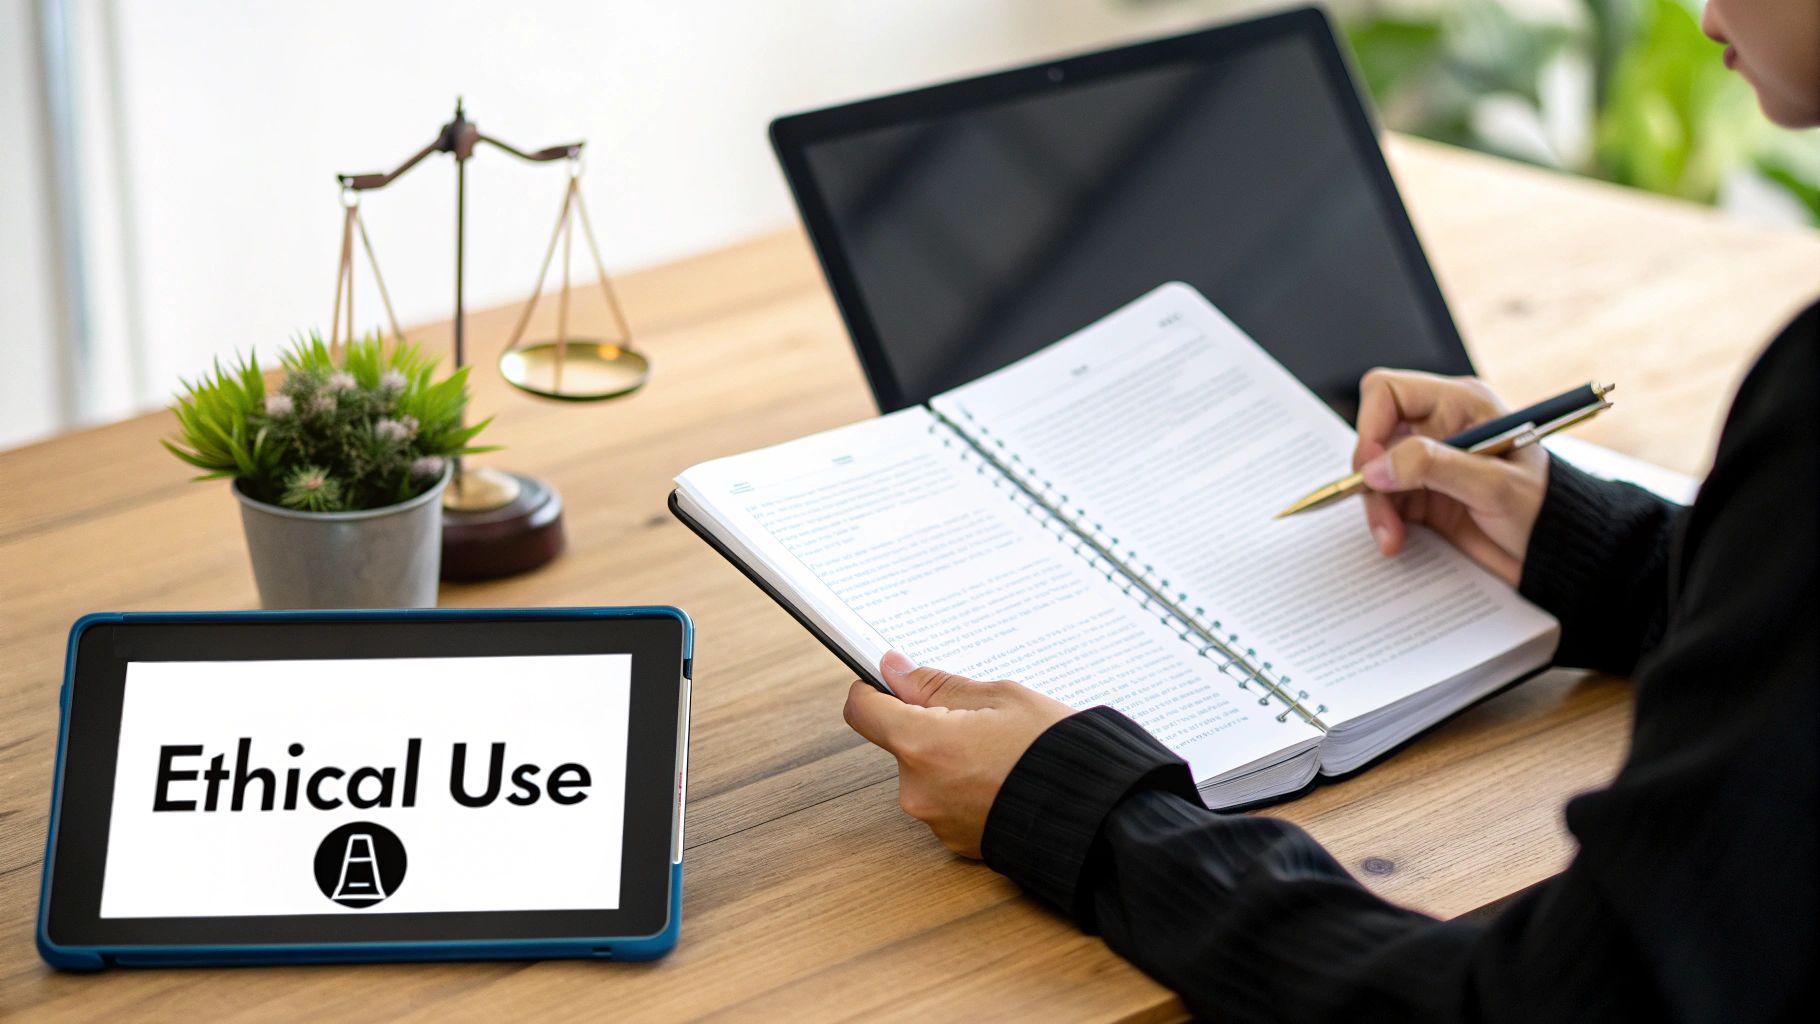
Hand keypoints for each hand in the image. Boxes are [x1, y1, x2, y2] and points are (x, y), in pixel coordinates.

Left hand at [843, 651, 1073, 857]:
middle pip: (903, 743)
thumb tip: (895, 670)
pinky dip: (969, 790)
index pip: (863, 710)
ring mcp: (936, 821)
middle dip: (932, 727)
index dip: (873, 690)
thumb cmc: (1054, 751)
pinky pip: (949, 803)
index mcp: (922, 744)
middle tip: (982, 720)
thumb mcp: (1001, 697)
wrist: (1097, 815)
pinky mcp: (956, 844)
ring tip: (1004, 754)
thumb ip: (938, 686)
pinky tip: (1006, 781)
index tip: (891, 683)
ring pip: (928, 773)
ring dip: (953, 760)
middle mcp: (918, 789)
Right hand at [1353, 369, 1549, 585]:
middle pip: (1375, 436)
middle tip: (1378, 504)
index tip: (1372, 466)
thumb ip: (1433, 467)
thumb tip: (1376, 467)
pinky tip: (1394, 541)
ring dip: (1375, 506)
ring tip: (1390, 536)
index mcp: (1460, 405)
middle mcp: (1439, 428)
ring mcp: (1429, 463)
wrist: (1558, 555)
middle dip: (1371, 474)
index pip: (1389, 392)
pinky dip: (1383, 522)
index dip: (1371, 424)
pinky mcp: (1423, 496)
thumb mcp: (1493, 485)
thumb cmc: (1545, 510)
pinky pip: (1384, 501)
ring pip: (1375, 474)